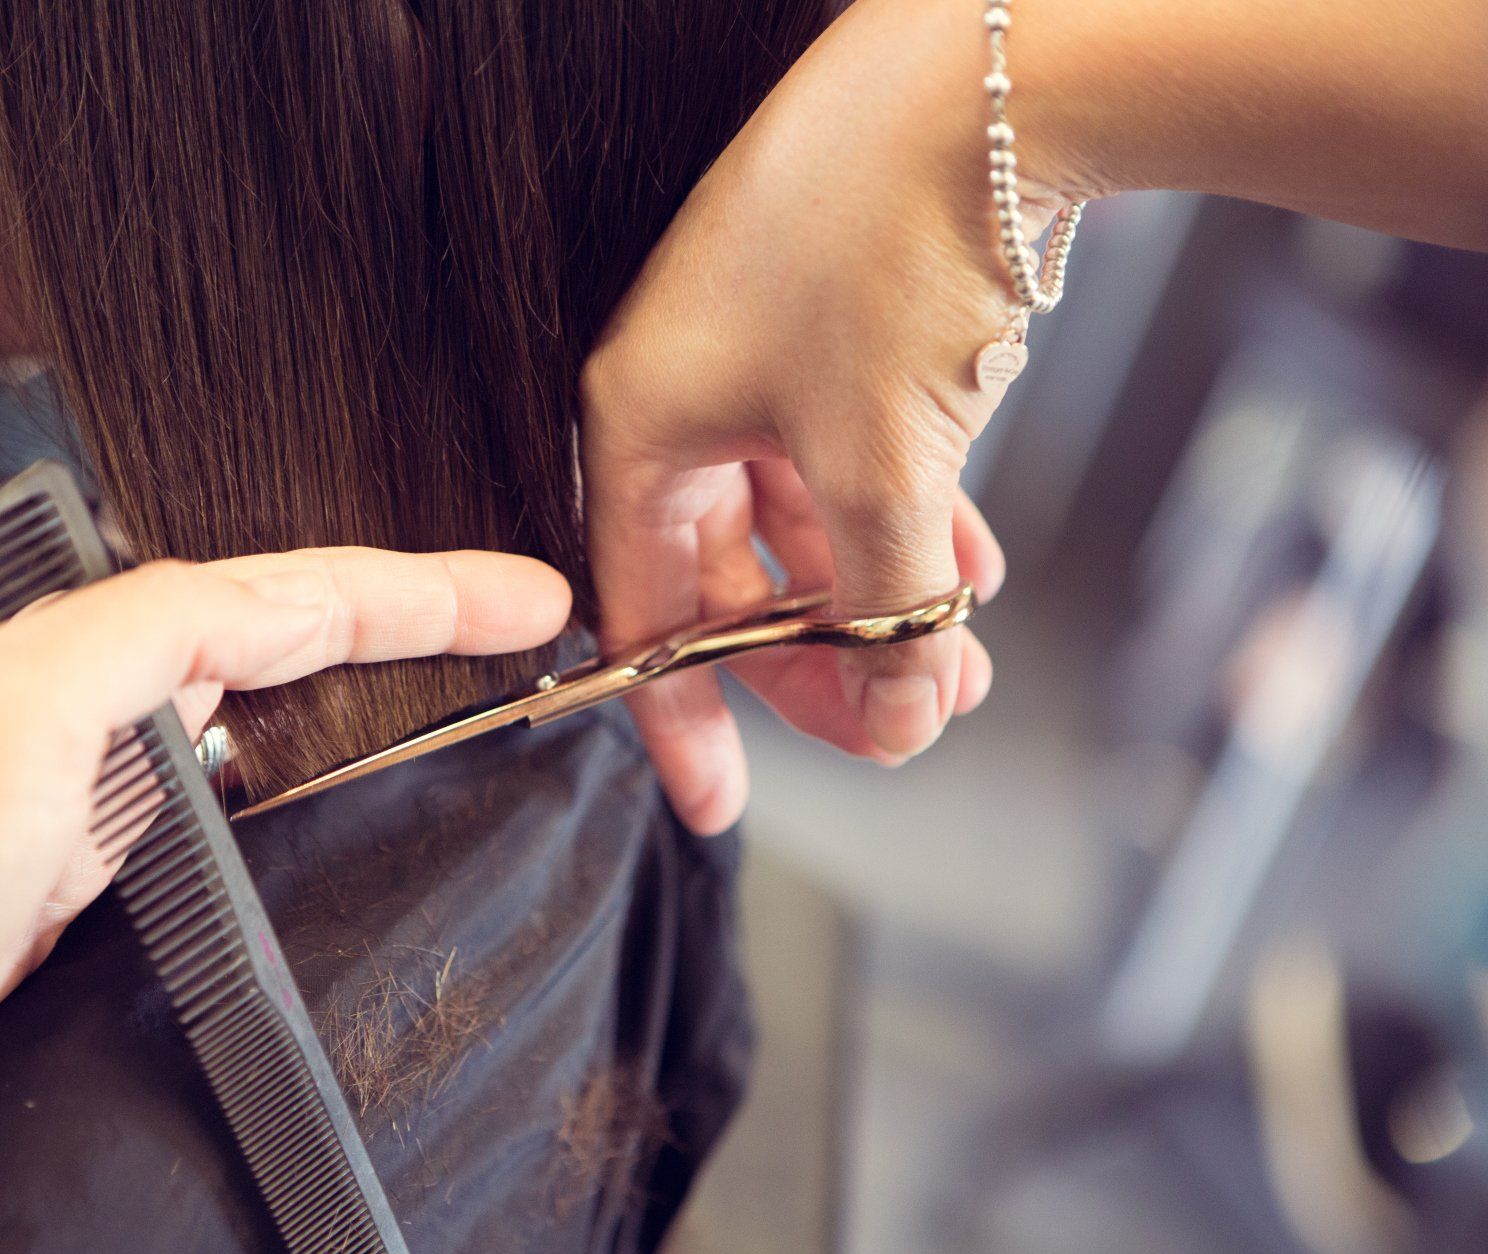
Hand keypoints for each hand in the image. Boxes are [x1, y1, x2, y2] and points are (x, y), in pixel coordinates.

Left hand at [0, 548, 569, 1234]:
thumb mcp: (20, 715)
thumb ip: (144, 638)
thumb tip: (258, 608)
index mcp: (84, 642)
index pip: (285, 593)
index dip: (414, 591)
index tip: (522, 596)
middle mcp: (87, 695)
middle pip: (280, 628)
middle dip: (404, 614)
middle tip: (516, 615)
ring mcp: (87, 779)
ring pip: (255, 697)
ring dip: (356, 673)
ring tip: (452, 661)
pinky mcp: (80, 864)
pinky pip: (219, 783)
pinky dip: (290, 757)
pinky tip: (313, 766)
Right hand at [584, 0, 1487, 836]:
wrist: (987, 76)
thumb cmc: (883, 242)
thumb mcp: (876, 468)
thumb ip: (882, 613)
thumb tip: (903, 720)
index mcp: (641, 422)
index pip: (641, 612)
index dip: (686, 719)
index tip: (724, 802)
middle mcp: (686, 391)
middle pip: (731, 577)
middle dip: (829, 656)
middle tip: (909, 712)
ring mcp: (761, 354)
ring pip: (807, 521)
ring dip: (884, 592)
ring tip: (967, 649)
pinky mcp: (835, 325)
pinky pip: (852, 457)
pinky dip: (908, 517)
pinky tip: (972, 557)